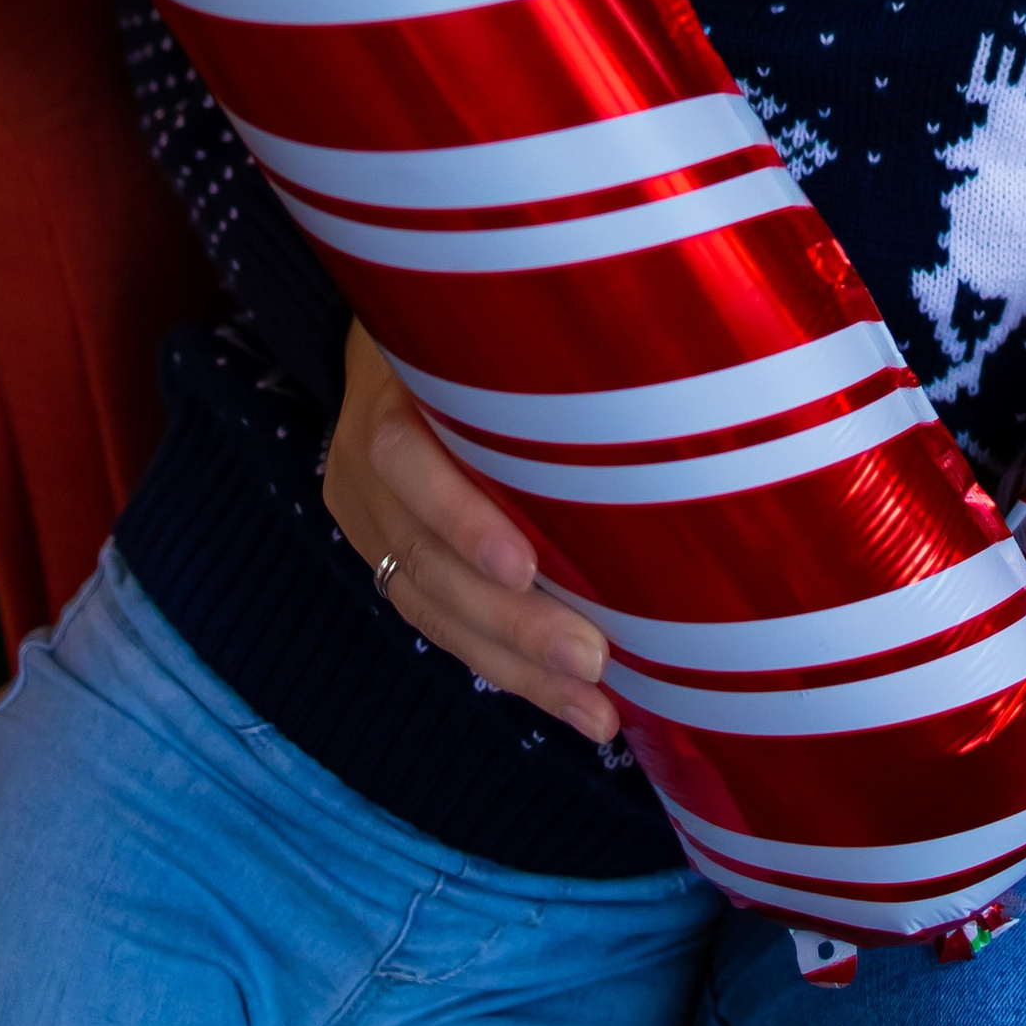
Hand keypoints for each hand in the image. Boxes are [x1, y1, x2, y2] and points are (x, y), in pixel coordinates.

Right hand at [324, 322, 618, 741]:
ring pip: (431, 607)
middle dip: (511, 620)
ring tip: (591, 709)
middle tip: (593, 662)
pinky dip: (501, 663)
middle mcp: (362, 461)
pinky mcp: (381, 557)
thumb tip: (664, 379)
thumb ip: (544, 348)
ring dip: (515, 665)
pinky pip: (437, 621)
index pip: (404, 455)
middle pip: (424, 556)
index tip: (525, 565)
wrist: (390, 337)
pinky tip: (562, 699)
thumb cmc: (476, 320)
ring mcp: (365, 516)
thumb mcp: (489, 316)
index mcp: (384, 387)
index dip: (459, 515)